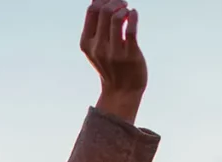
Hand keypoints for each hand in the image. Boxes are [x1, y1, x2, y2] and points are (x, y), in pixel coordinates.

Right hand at [80, 0, 146, 123]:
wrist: (121, 91)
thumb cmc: (110, 65)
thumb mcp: (96, 47)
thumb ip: (95, 27)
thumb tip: (97, 0)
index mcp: (87, 43)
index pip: (92, 11)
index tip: (111, 0)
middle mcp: (98, 48)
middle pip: (104, 11)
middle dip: (115, 1)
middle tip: (123, 4)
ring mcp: (114, 52)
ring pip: (117, 18)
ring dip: (124, 8)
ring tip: (128, 10)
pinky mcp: (130, 55)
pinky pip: (132, 30)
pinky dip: (133, 16)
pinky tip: (134, 14)